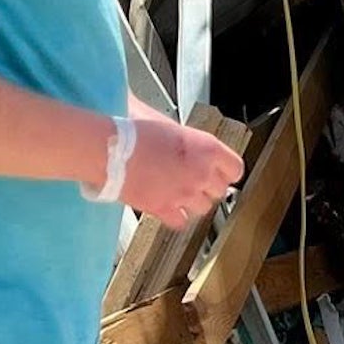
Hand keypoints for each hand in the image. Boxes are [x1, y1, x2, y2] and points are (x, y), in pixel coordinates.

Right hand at [120, 117, 244, 229]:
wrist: (109, 148)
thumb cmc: (133, 129)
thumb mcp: (165, 121)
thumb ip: (180, 134)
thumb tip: (176, 133)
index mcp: (206, 148)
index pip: (235, 168)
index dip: (227, 170)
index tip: (221, 170)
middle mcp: (200, 173)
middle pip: (220, 190)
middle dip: (209, 186)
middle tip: (196, 180)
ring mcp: (183, 194)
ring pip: (203, 208)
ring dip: (194, 202)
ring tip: (181, 193)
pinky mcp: (163, 209)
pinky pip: (180, 222)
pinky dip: (176, 216)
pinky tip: (168, 207)